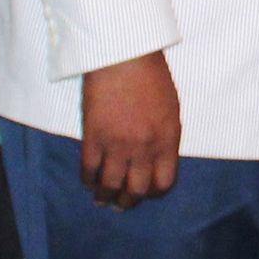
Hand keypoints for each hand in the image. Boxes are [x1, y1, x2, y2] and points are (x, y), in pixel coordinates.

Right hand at [77, 50, 180, 208]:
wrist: (124, 55)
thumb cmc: (151, 75)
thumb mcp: (170, 108)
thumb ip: (165, 136)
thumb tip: (157, 158)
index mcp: (167, 140)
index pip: (163, 182)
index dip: (153, 192)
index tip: (145, 192)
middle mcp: (144, 148)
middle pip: (136, 190)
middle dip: (128, 201)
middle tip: (120, 204)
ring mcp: (118, 144)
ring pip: (110, 185)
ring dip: (104, 196)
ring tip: (101, 199)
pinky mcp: (94, 137)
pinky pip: (89, 169)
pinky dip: (87, 179)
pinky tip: (87, 181)